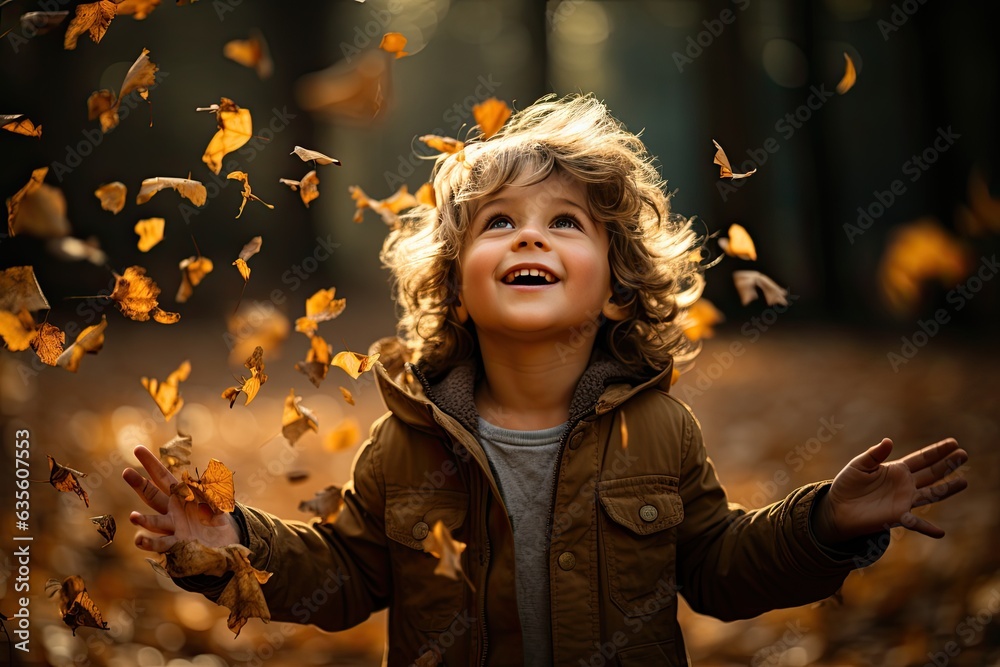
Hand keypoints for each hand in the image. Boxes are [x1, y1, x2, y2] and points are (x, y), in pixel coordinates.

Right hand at [123, 445, 240, 574]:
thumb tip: (217, 472)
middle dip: (139, 484)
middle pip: (152, 495)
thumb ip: (215, 489)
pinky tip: (140, 540)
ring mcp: (172, 527)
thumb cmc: (216, 516)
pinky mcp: (177, 544)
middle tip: (126, 472)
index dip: (151, 464)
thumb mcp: (218, 500)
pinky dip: (151, 542)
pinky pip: (161, 543)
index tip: (137, 449)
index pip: (162, 476)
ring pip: (154, 522)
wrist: (224, 541)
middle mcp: (172, 510)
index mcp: (180, 495)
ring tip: (133, 517)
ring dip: (143, 520)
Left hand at [814, 438, 967, 543]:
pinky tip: (940, 532)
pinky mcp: (897, 517)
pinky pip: (915, 524)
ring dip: (947, 489)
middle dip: (947, 464)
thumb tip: (888, 441)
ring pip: (931, 494)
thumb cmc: (848, 484)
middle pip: (931, 473)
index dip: (937, 451)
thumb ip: (874, 454)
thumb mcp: (859, 465)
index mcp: (897, 470)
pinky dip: (927, 528)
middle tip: (963, 454)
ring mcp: (904, 501)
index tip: (954, 442)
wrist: (838, 507)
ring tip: (964, 482)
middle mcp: (905, 485)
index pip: (921, 459)